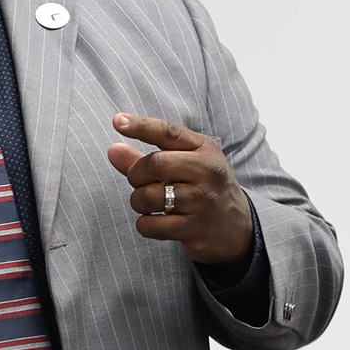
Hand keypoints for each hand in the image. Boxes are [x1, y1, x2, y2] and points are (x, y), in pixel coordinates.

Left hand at [106, 115, 253, 276]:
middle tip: (139, 182)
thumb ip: (146, 158)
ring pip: (149, 196)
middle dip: (136, 174)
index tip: (117, 121)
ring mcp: (202, 200)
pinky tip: (156, 221)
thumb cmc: (202, 189)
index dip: (141, 126)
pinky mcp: (195, 228)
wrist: (237, 227)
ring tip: (149, 204)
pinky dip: (145, 224)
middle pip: (154, 164)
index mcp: (204, 149)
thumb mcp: (183, 166)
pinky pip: (152, 225)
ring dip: (138, 202)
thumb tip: (112, 150)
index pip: (169, 132)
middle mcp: (207, 171)